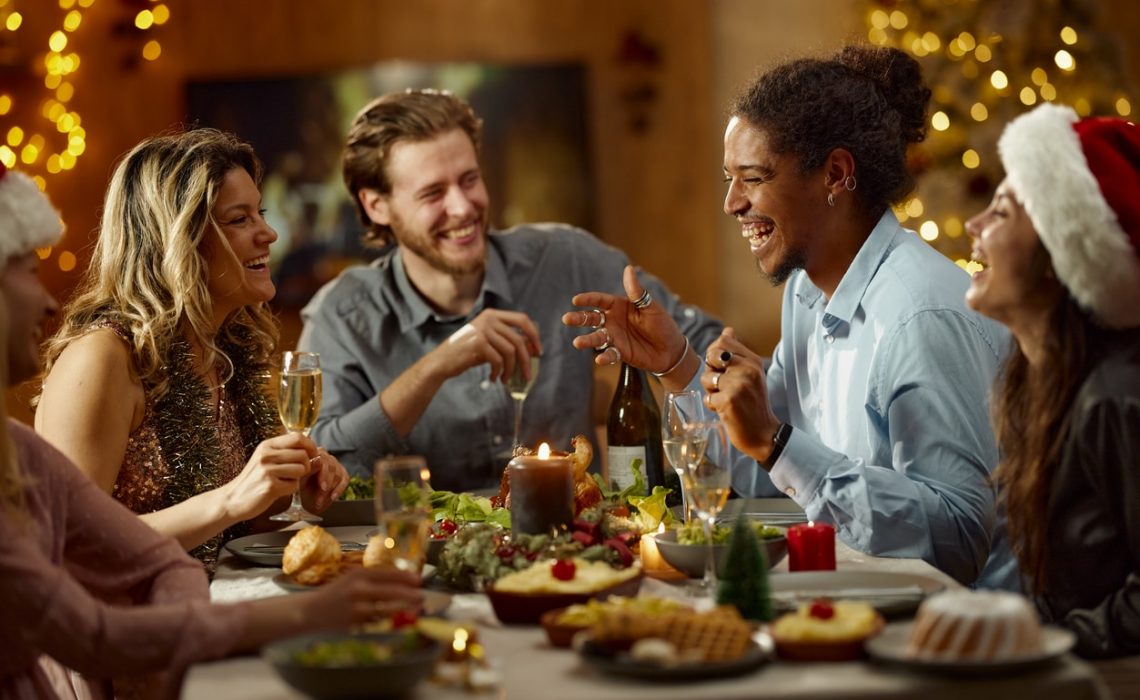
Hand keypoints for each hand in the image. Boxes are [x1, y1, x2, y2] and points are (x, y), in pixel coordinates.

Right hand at [221, 433, 317, 521]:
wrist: (233, 499)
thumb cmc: (254, 480)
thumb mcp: (267, 460)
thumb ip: (289, 454)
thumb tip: (318, 454)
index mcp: (267, 445)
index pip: (298, 437)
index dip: (310, 446)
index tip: (312, 455)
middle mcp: (267, 455)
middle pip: (303, 455)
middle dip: (306, 466)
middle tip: (297, 474)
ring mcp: (267, 470)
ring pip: (301, 469)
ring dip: (298, 478)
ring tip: (284, 481)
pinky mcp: (270, 486)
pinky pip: (295, 485)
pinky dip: (291, 490)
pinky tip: (279, 490)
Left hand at [301, 448, 349, 512]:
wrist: (306, 498)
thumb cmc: (301, 486)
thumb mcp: (301, 479)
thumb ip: (309, 469)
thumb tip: (319, 460)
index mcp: (314, 454)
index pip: (323, 459)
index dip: (324, 474)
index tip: (322, 487)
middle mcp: (326, 457)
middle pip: (332, 468)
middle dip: (327, 485)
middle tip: (320, 498)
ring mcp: (336, 464)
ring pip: (338, 475)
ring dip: (329, 491)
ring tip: (319, 502)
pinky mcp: (343, 473)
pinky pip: (345, 480)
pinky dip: (339, 490)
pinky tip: (332, 498)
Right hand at [301, 567, 423, 628]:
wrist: (310, 611)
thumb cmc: (336, 594)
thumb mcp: (352, 579)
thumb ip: (373, 579)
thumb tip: (403, 581)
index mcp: (359, 574)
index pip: (389, 574)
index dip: (407, 577)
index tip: (419, 580)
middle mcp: (358, 588)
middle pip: (392, 591)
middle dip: (410, 594)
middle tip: (421, 597)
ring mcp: (356, 607)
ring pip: (388, 609)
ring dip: (404, 609)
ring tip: (415, 610)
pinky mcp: (355, 623)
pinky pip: (378, 622)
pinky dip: (389, 622)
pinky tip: (398, 622)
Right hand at [428, 308, 540, 382]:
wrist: (442, 361)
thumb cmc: (467, 353)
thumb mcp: (490, 343)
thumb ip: (509, 342)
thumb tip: (534, 349)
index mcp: (492, 314)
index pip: (522, 319)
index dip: (534, 335)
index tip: (538, 351)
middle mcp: (488, 319)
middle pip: (519, 339)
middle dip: (526, 359)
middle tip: (528, 375)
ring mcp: (483, 330)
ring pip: (511, 352)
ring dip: (511, 370)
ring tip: (506, 379)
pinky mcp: (478, 344)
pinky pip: (499, 361)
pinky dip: (499, 372)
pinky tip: (494, 378)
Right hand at [562, 265, 686, 371]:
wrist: (671, 349)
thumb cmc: (662, 324)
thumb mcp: (651, 307)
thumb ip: (636, 292)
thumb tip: (629, 269)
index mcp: (619, 306)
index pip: (600, 300)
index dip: (588, 299)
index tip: (576, 300)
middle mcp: (613, 321)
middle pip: (592, 318)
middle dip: (579, 318)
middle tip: (567, 319)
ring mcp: (615, 337)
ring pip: (597, 337)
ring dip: (587, 340)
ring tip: (577, 342)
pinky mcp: (620, 353)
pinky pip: (609, 354)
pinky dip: (604, 357)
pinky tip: (600, 359)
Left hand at [700, 328, 779, 462]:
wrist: (764, 434)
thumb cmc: (753, 404)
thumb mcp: (750, 374)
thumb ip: (736, 352)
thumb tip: (728, 330)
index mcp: (753, 361)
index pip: (722, 342)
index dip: (714, 356)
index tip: (724, 370)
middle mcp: (748, 369)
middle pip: (711, 356)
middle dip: (711, 372)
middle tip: (724, 386)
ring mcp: (739, 384)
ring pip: (706, 377)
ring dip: (711, 391)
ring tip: (727, 399)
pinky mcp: (729, 400)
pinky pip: (707, 397)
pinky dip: (712, 405)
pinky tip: (726, 410)